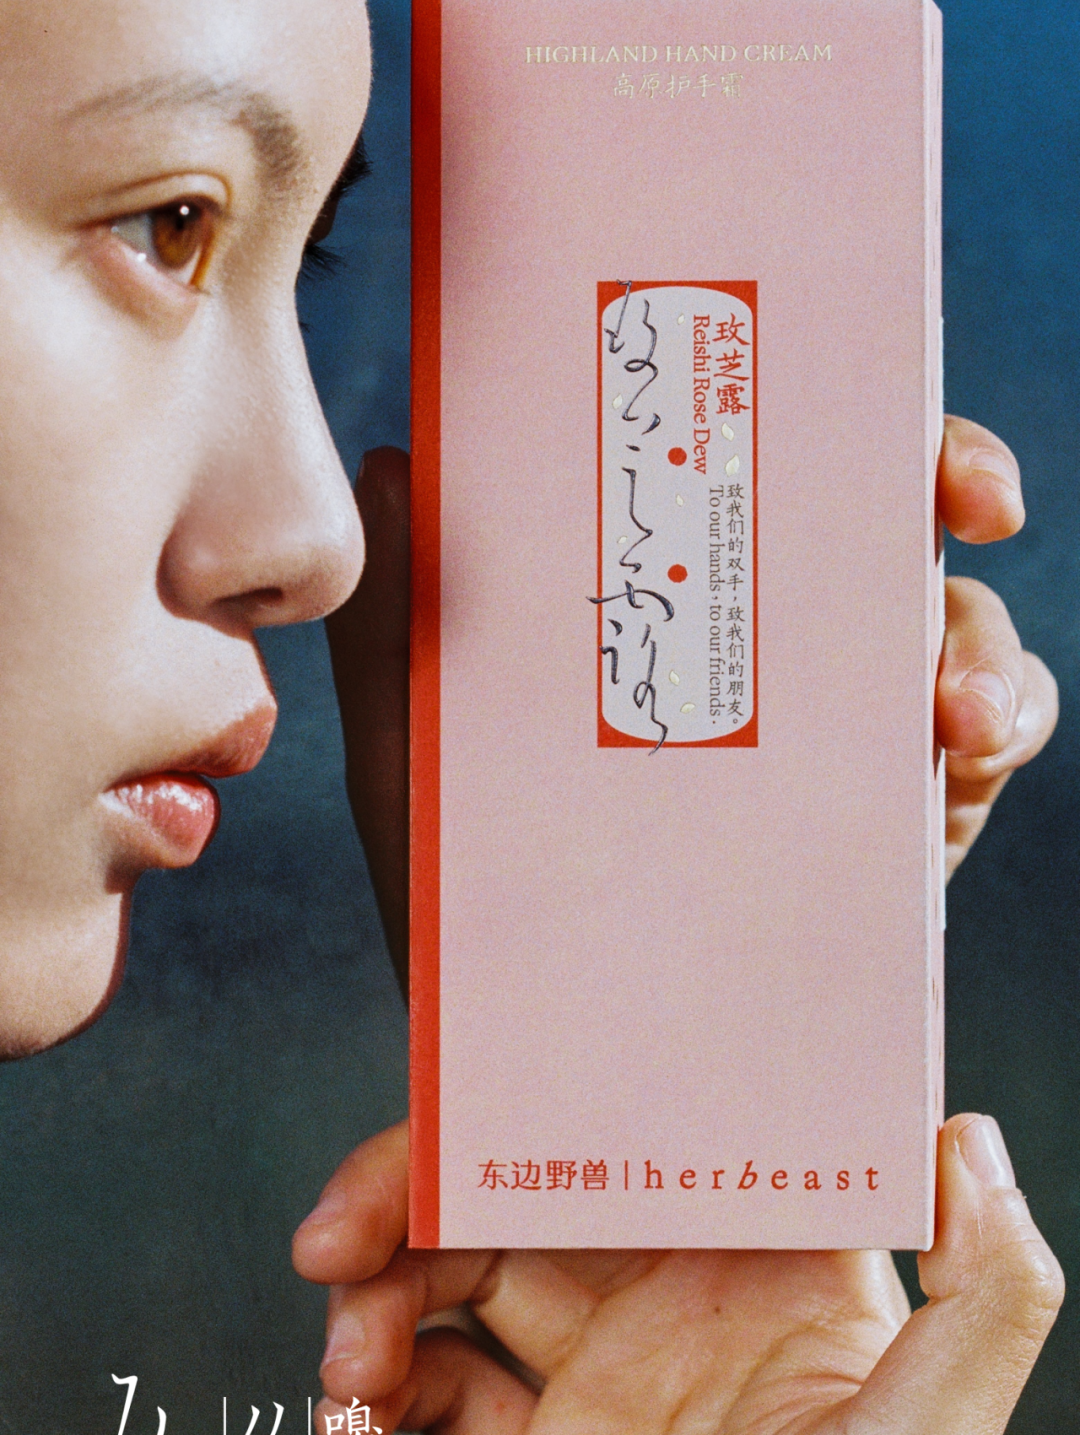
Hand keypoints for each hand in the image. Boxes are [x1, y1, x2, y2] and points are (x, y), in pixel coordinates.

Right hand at [293, 1114, 1061, 1434]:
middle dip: (428, 1188)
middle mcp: (698, 1327)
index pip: (678, 1145)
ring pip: (468, 1273)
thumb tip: (959, 1133)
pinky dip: (378, 1377)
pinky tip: (351, 1411)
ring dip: (384, 1284)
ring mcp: (609, 1397)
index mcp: (796, 1295)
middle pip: (544, 1192)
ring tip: (343, 1353)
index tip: (489, 1094)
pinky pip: (434, 1379)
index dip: (582, 1099)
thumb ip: (988, 1292)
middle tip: (341, 1226)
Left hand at [325, 418, 1058, 983]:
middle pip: (882, 521)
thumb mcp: (413, 770)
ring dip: (980, 643)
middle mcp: (769, 651)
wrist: (535, 1062)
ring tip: (954, 704)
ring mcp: (844, 736)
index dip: (806, 399)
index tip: (835, 372)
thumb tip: (395, 467)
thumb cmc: (474, 906)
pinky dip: (1001, 729)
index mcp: (663, 610)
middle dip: (949, 474)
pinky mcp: (901, 828)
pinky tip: (966, 751)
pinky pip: (983, 754)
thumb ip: (398, 636)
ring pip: (955, 634)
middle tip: (969, 494)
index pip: (746, 472)